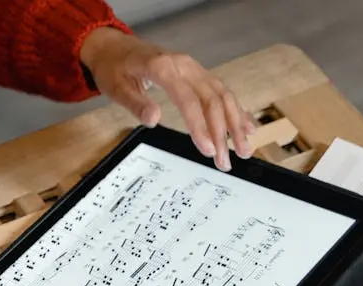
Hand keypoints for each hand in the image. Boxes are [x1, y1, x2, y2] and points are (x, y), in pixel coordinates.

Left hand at [80, 28, 254, 170]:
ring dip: (235, 124)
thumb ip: (136, 104)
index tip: (208, 150)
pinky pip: (221, 92)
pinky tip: (247, 128)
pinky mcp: (197, 74)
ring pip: (222, 96)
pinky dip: (235, 110)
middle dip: (222, 133)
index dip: (200, 126)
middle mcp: (185, 65)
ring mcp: (194, 68)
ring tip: (244, 150)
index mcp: (163, 67)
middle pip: (212, 100)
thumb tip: (153, 119)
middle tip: (226, 161)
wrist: (116, 47)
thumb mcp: (116, 87)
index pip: (188, 100)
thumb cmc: (114, 68)